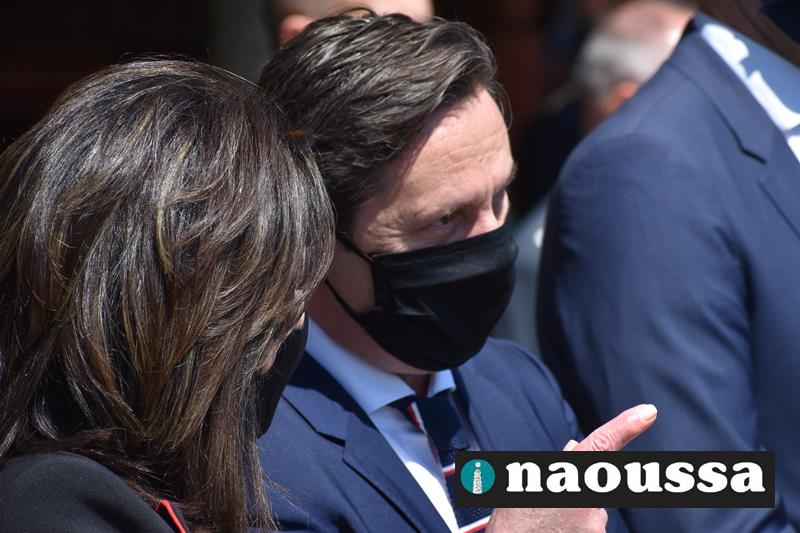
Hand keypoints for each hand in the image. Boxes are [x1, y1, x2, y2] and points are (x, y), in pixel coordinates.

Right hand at [485, 404, 657, 531]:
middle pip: (593, 487)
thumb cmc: (512, 524)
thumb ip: (553, 464)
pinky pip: (590, 530)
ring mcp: (594, 525)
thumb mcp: (524, 483)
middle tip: (545, 510)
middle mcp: (586, 499)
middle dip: (575, 493)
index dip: (626, 426)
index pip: (602, 445)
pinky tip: (553, 532)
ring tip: (545, 524)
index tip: (648, 412)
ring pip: (592, 513)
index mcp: (565, 476)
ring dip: (573, 517)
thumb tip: (575, 447)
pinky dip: (572, 530)